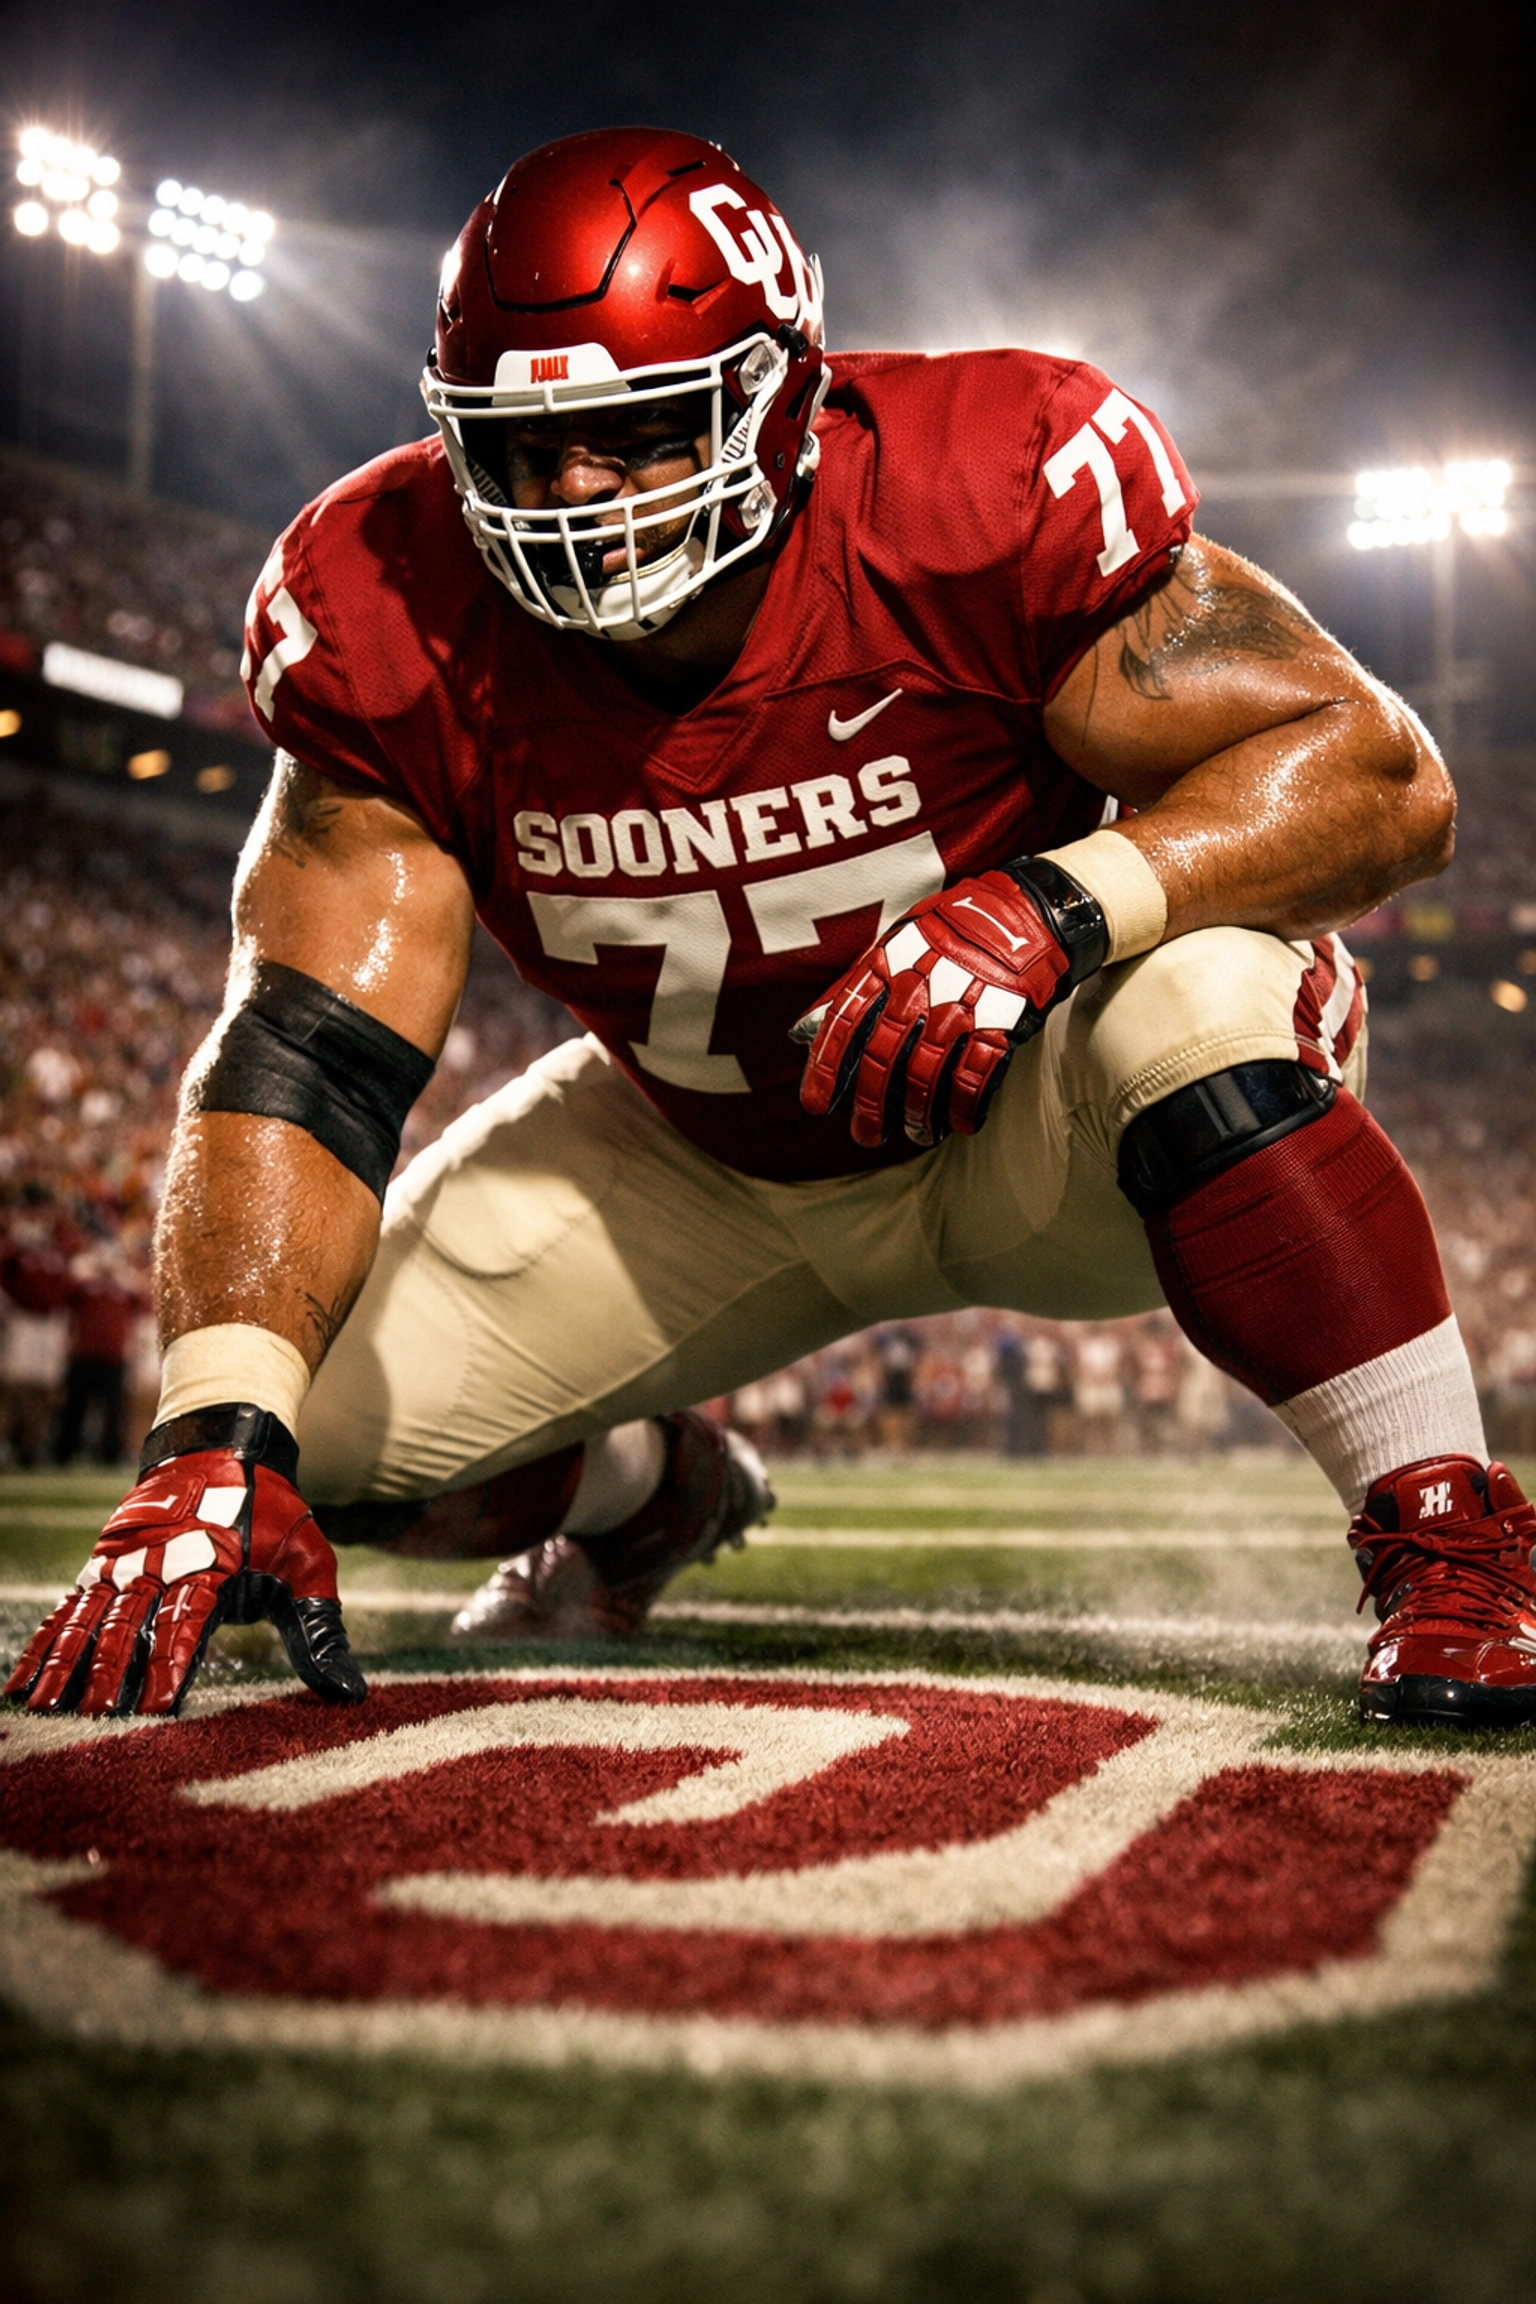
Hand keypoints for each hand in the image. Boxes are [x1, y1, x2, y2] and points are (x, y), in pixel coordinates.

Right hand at [6, 1425, 365, 1716]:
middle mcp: (160, 1563)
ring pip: (89, 1616)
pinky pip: (69, 1606)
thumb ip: (321, 1634)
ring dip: (66, 1662)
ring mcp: (126, 1561)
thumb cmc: (273, 1514)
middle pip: (128, 1623)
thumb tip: (349, 1694)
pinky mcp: (103, 1561)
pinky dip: (46, 1641)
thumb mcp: (309, 1565)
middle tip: (92, 1719)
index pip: (187, 1622)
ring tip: (44, 1707)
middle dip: (109, 1674)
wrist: (223, 1444)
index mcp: (212, 1566)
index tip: (158, 1707)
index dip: (172, 1663)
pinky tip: (22, 1681)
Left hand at [796, 858, 1107, 1147]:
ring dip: (918, 1115)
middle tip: (865, 1135)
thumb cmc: (950, 931)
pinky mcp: (999, 1022)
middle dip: (871, 1106)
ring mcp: (959, 1006)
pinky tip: (959, 1125)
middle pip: (883, 1059)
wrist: (1024, 914)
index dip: (826, 1069)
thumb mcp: (893, 943)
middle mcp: (917, 988)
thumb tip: (802, 1030)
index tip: (816, 1104)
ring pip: (927, 1075)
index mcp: (886, 966)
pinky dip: (965, 1106)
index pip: (844, 1024)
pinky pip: (976, 1076)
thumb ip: (851, 987)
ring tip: (916, 1136)